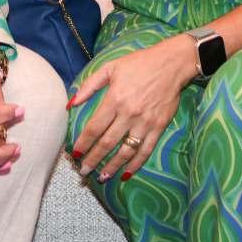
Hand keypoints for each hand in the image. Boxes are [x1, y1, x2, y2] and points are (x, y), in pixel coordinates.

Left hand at [69, 36, 195, 181]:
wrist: (170, 64)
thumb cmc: (137, 64)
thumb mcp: (110, 68)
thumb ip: (89, 85)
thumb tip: (71, 103)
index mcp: (115, 99)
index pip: (95, 127)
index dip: (84, 142)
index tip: (75, 153)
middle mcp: (129, 114)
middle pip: (108, 143)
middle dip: (94, 159)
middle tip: (83, 171)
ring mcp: (145, 122)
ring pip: (126, 151)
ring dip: (112, 166)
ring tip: (101, 177)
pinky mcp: (159, 127)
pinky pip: (146, 150)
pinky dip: (135, 164)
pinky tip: (126, 173)